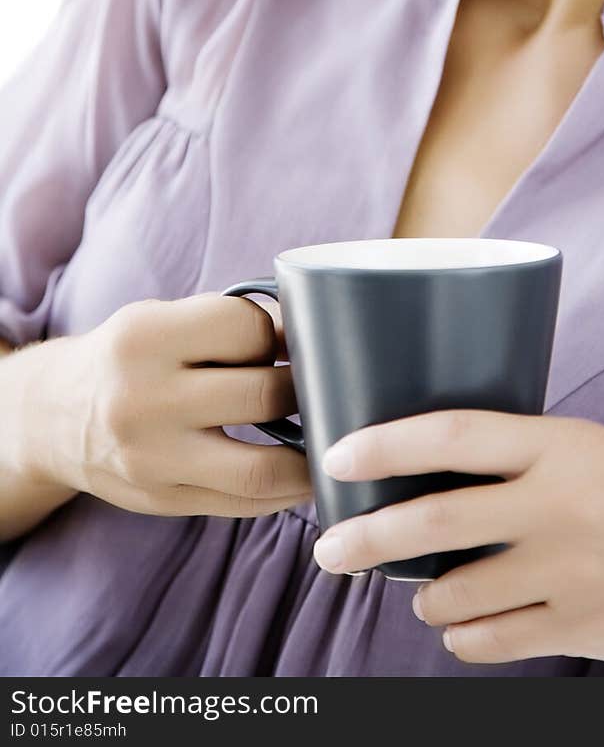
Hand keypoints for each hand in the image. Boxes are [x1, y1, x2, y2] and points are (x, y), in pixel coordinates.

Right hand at [24, 295, 310, 519]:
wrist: (55, 415)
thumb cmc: (131, 356)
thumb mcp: (163, 319)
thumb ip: (228, 322)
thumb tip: (313, 331)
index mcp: (144, 337)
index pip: (247, 329)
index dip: (281, 334)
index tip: (293, 342)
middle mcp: (143, 399)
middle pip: (261, 397)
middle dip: (302, 391)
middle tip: (318, 386)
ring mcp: (151, 459)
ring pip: (259, 468)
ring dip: (308, 453)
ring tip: (328, 437)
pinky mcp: (161, 500)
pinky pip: (243, 504)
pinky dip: (285, 490)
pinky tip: (304, 473)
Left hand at [311, 410, 603, 668]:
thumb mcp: (598, 450)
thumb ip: (530, 460)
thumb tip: (451, 476)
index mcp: (559, 444)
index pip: (451, 433)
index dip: (386, 442)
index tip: (339, 455)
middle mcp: (554, 504)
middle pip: (433, 519)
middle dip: (367, 538)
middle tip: (330, 549)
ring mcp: (566, 570)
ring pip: (455, 590)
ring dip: (425, 596)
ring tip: (423, 592)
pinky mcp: (581, 627)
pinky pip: (492, 640)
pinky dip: (465, 637)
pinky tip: (468, 627)